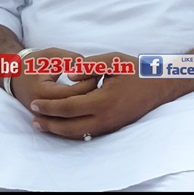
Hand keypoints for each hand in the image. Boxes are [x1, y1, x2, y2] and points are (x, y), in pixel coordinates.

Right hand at [8, 47, 99, 113]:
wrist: (15, 75)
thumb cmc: (35, 63)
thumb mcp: (52, 55)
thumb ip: (70, 59)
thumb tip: (88, 67)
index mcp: (43, 92)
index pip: (73, 93)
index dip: (89, 82)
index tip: (98, 72)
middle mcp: (43, 109)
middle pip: (76, 107)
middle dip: (91, 93)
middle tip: (100, 80)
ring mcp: (45, 117)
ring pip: (73, 116)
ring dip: (86, 103)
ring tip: (95, 87)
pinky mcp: (49, 120)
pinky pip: (69, 120)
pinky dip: (80, 111)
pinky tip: (88, 98)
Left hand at [29, 52, 180, 139]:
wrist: (160, 85)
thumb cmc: (137, 70)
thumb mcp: (113, 60)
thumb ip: (89, 66)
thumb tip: (69, 77)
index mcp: (103, 101)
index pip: (68, 108)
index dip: (49, 107)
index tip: (34, 103)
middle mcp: (105, 118)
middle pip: (69, 127)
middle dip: (49, 124)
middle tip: (33, 119)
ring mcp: (110, 125)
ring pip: (78, 134)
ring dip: (59, 130)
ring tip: (43, 125)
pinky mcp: (113, 127)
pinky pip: (88, 134)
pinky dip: (72, 131)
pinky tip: (64, 126)